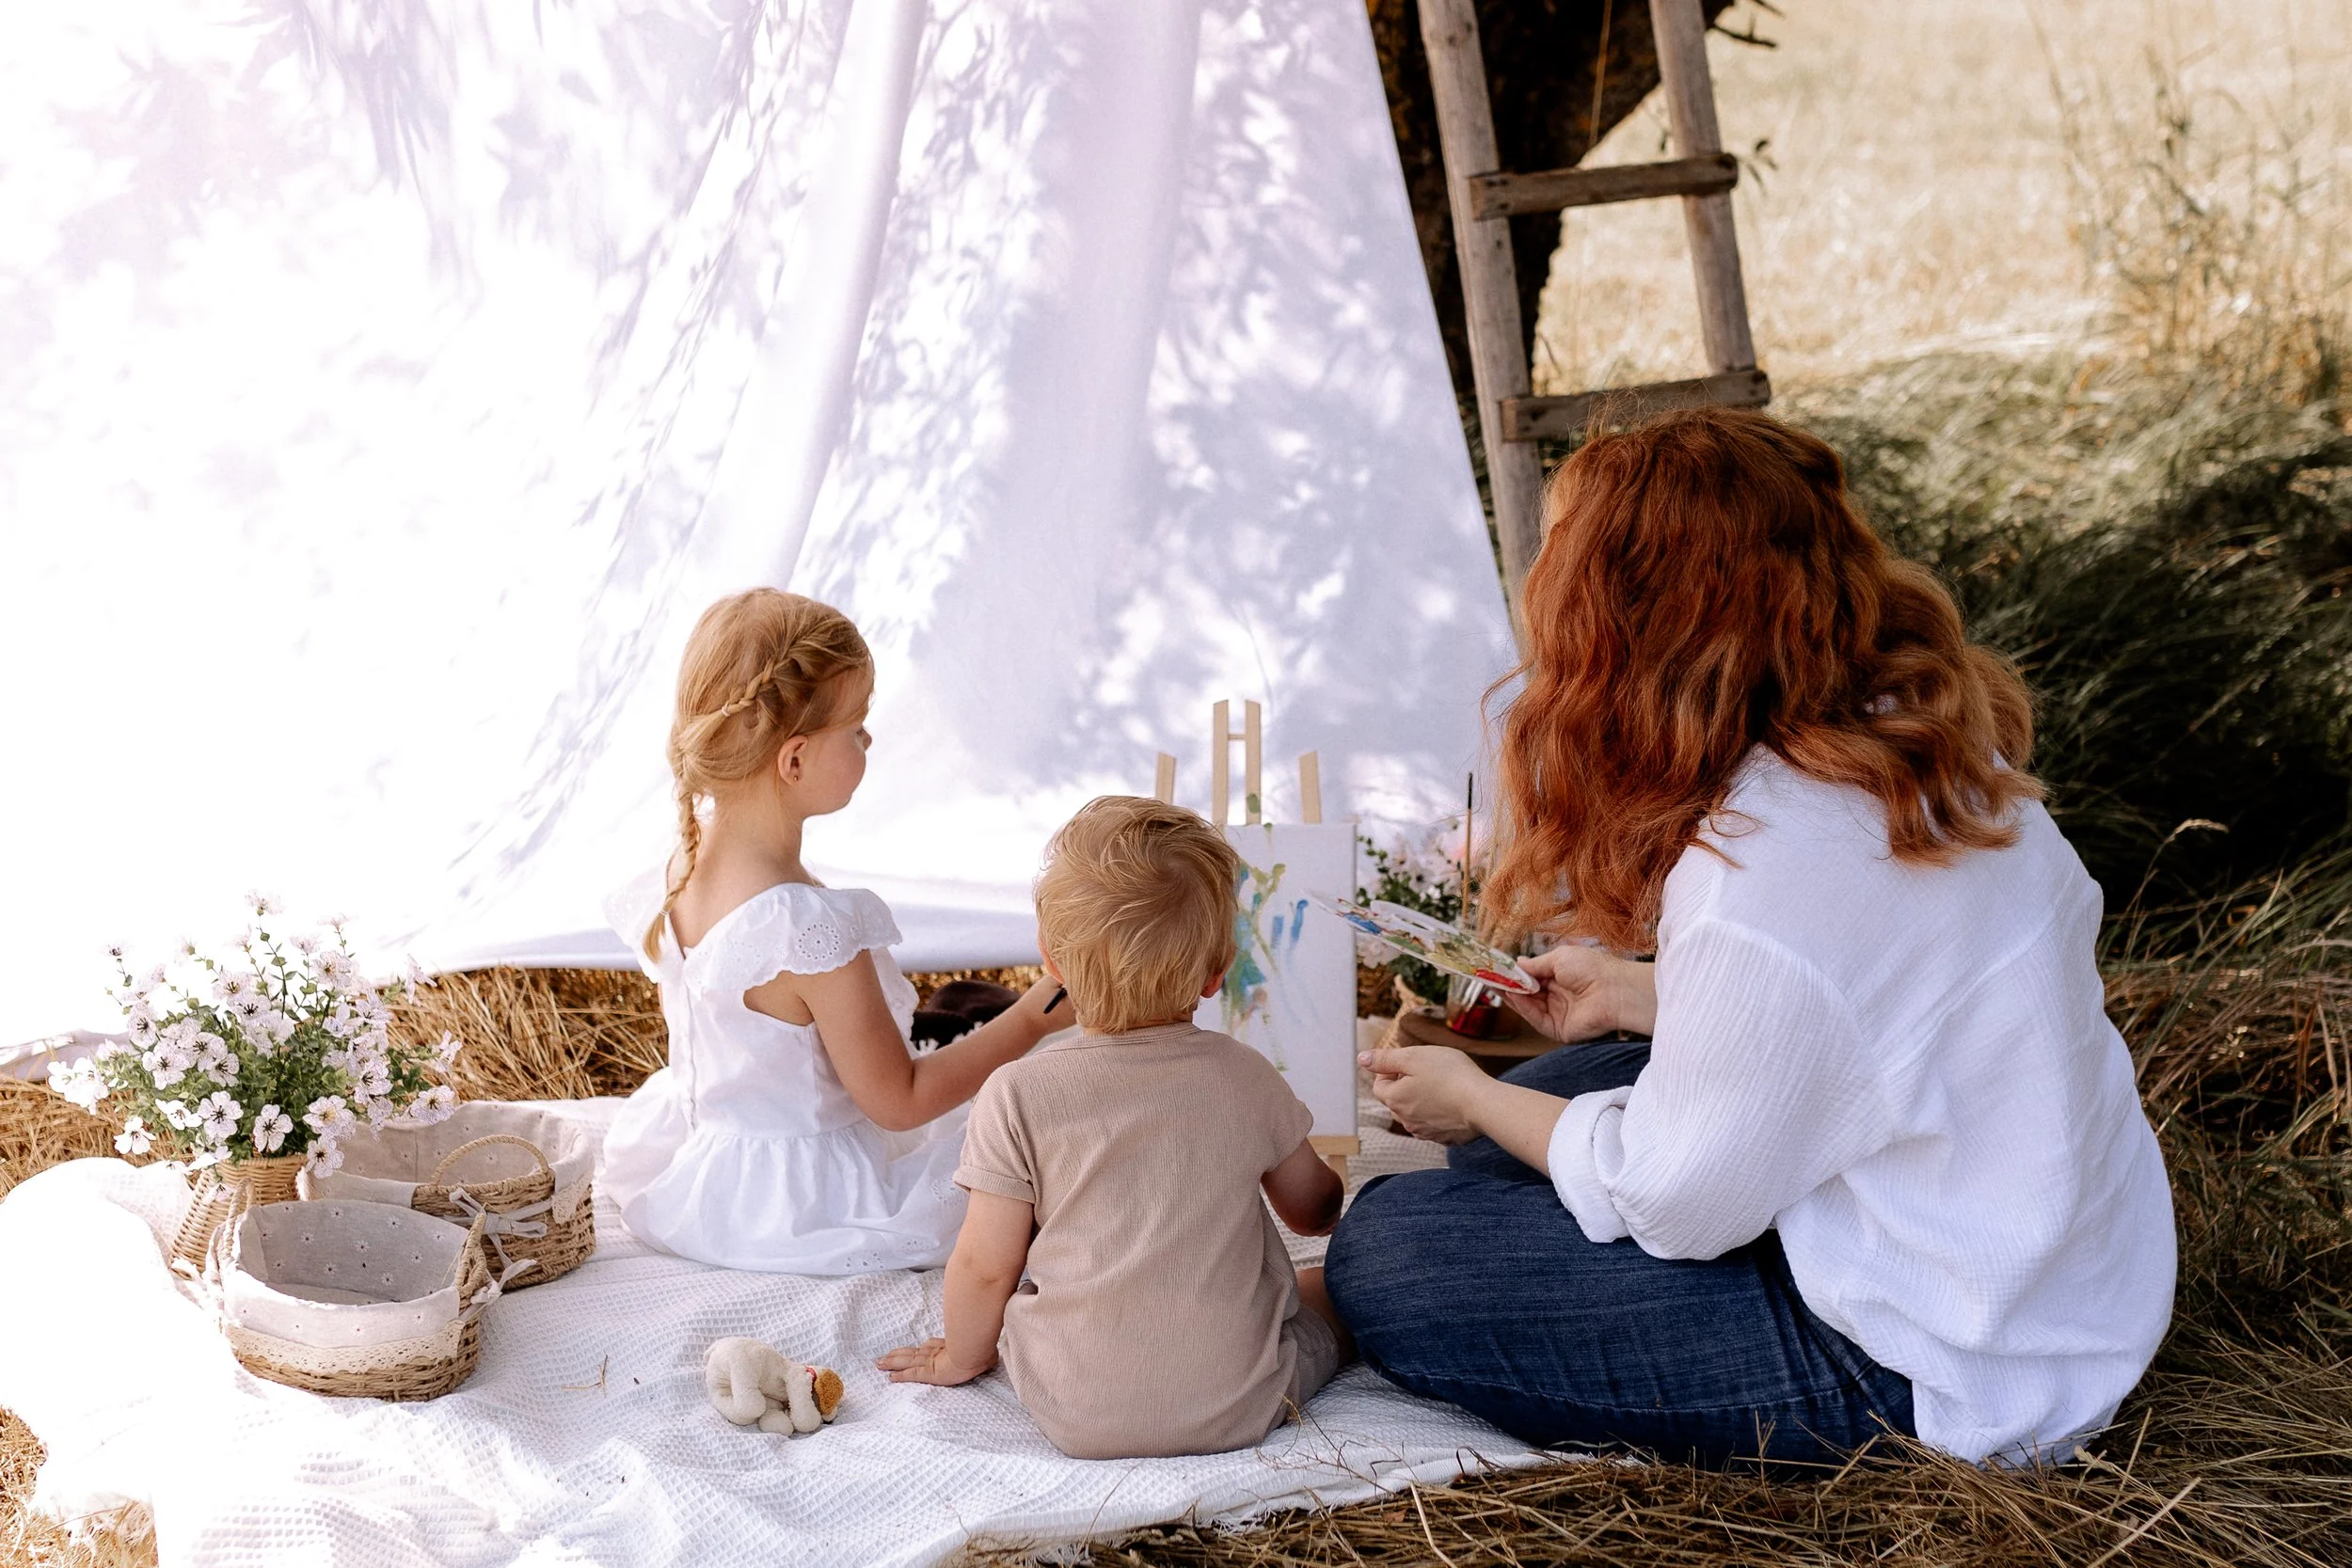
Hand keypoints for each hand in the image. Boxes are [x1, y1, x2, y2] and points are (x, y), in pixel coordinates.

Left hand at [876, 1337, 993, 1385]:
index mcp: (947, 1347)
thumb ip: (983, 1354)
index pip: (929, 1347)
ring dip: (892, 1363)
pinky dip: (900, 1376)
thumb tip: (993, 1356)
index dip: (918, 1349)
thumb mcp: (983, 1351)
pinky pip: (911, 1374)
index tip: (910, 1349)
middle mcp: (936, 1352)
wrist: (976, 1351)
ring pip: (906, 1361)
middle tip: (883, 1356)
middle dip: (897, 1354)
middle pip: (912, 1353)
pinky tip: (890, 1378)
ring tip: (879, 1364)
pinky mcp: (929, 1372)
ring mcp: (931, 1361)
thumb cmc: (981, 1349)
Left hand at [1359, 1044, 1491, 1144]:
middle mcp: (1406, 1120)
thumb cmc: (1451, 1076)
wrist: (1484, 1104)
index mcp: (1395, 1099)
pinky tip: (1454, 1102)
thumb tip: (1362, 1058)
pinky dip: (1440, 1113)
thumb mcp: (1414, 1057)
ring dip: (1422, 1100)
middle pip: (1397, 1100)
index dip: (1391, 1070)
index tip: (1409, 1062)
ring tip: (1444, 1086)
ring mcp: (1426, 1132)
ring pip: (1415, 1113)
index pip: (1379, 1085)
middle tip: (1429, 1072)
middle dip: (1406, 1085)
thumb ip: (1385, 1058)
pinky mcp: (1446, 1139)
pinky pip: (1435, 1124)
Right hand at [1506, 946, 1655, 1041]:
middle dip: (1508, 985)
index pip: (1532, 977)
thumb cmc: (1593, 968)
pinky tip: (1512, 995)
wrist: (1614, 990)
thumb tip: (1517, 962)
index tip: (1496, 968)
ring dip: (1512, 996)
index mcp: (1561, 977)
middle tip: (1488, 977)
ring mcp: (1558, 1014)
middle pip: (1527, 993)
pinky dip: (1522, 1008)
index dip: (1515, 974)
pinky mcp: (1558, 1030)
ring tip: (1495, 984)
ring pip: (1528, 1007)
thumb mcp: (1559, 959)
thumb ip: (1535, 965)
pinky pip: (1535, 1019)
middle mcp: (1558, 996)